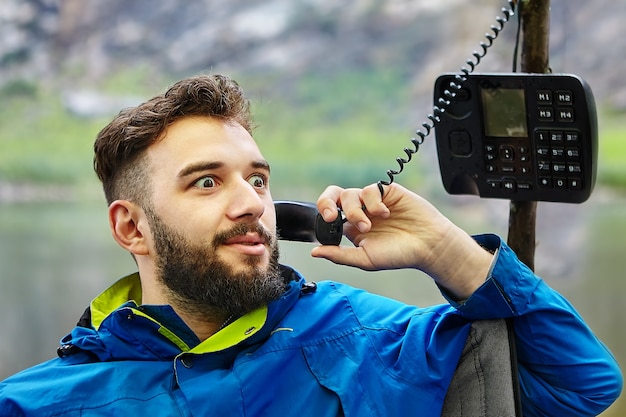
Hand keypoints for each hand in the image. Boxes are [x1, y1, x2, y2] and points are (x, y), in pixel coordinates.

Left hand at [311, 183, 493, 298]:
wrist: (428, 245)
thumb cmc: (399, 255)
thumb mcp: (365, 259)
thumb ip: (340, 255)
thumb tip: (315, 252)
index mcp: (351, 228)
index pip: (328, 214)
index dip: (324, 216)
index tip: (328, 225)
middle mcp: (359, 212)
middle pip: (333, 196)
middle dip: (326, 202)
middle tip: (331, 216)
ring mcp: (372, 201)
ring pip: (349, 194)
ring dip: (354, 210)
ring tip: (368, 225)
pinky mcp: (387, 191)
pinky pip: (370, 189)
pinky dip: (372, 201)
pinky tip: (384, 213)